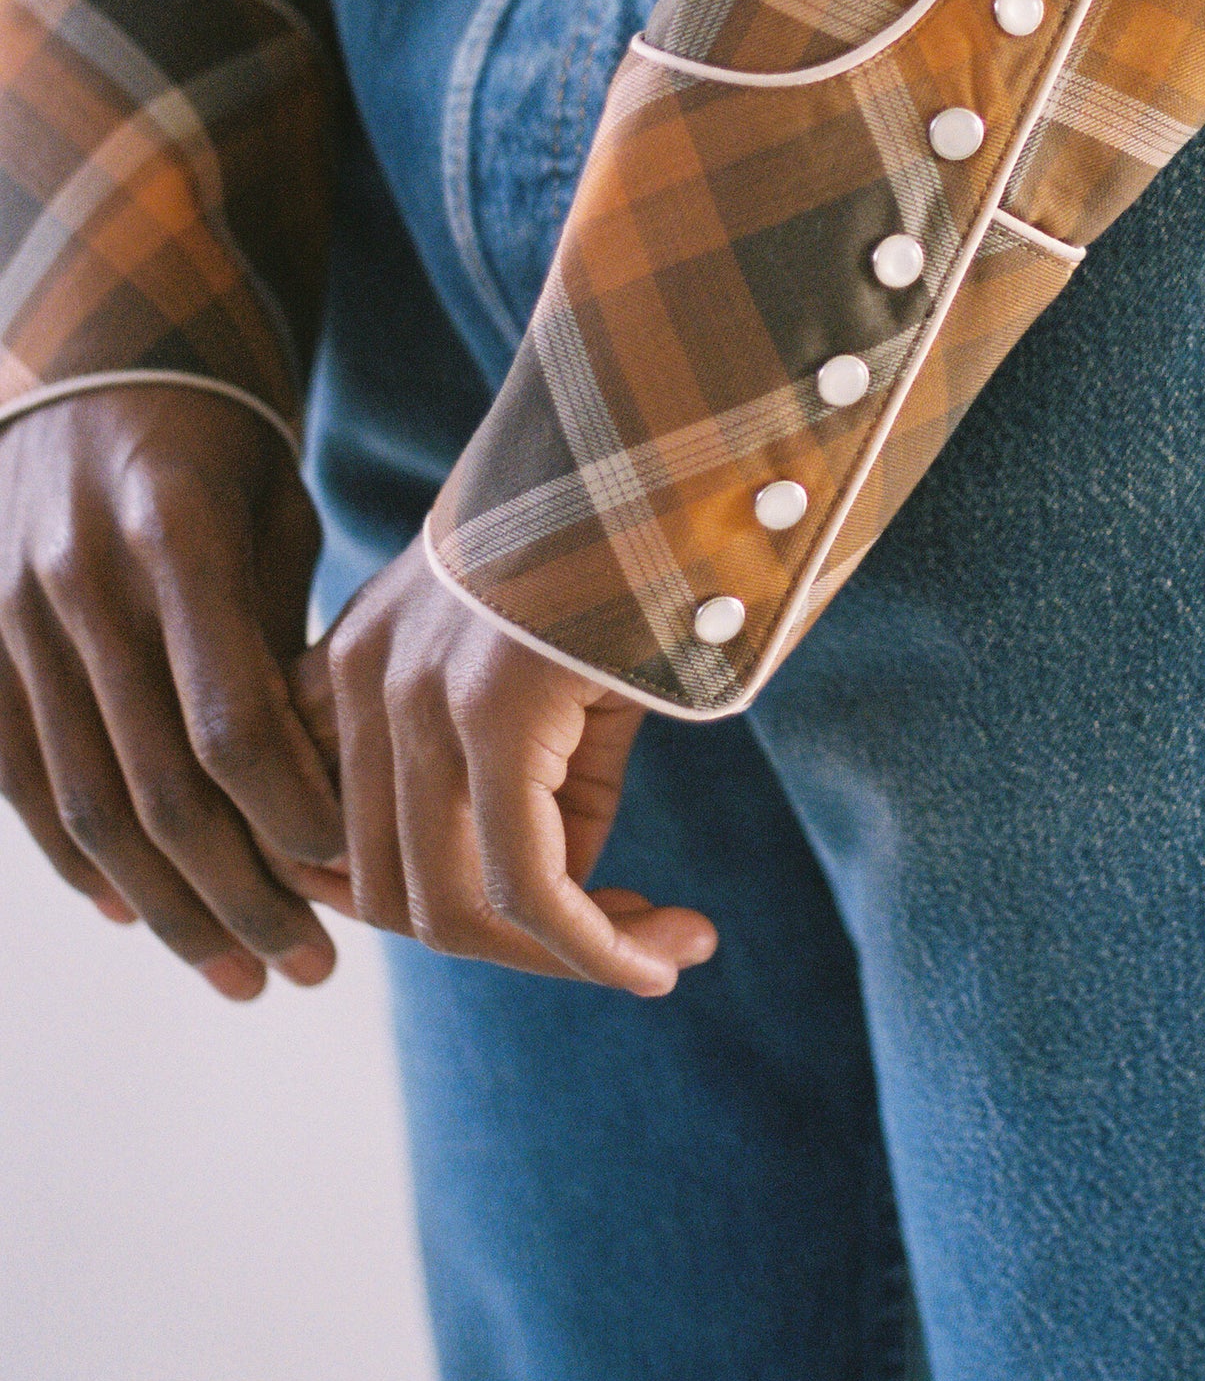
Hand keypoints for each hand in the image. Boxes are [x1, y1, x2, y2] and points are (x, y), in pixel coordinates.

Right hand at [0, 386, 343, 1000]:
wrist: (92, 363)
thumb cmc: (221, 449)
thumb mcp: (274, 511)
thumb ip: (282, 639)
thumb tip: (323, 791)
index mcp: (171, 532)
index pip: (231, 717)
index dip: (289, 810)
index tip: (348, 869)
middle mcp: (75, 579)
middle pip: (159, 786)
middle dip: (241, 891)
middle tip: (311, 968)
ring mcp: (8, 616)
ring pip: (86, 805)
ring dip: (168, 906)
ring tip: (245, 972)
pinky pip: (20, 782)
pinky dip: (76, 863)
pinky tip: (137, 918)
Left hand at [307, 542, 715, 995]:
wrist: (678, 422)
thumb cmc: (634, 528)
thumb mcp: (556, 659)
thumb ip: (535, 774)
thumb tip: (568, 900)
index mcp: (358, 661)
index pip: (349, 851)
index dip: (449, 918)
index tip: (561, 930)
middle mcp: (364, 683)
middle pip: (397, 896)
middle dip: (520, 951)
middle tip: (641, 944)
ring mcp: (418, 696)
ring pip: (454, 908)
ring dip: (568, 957)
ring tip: (669, 950)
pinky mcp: (493, 709)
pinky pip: (529, 884)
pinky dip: (596, 950)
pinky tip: (663, 959)